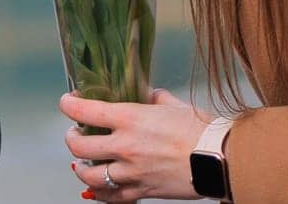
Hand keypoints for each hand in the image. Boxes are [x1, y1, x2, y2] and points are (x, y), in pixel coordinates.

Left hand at [59, 87, 221, 201]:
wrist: (220, 159)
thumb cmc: (201, 130)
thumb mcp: (174, 104)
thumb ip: (154, 98)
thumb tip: (146, 93)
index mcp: (131, 119)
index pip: (84, 111)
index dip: (68, 104)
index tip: (67, 102)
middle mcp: (125, 146)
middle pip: (78, 145)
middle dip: (71, 137)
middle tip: (75, 133)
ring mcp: (131, 172)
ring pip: (89, 175)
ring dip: (80, 167)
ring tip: (81, 162)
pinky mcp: (142, 191)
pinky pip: (111, 197)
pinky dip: (99, 193)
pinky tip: (96, 188)